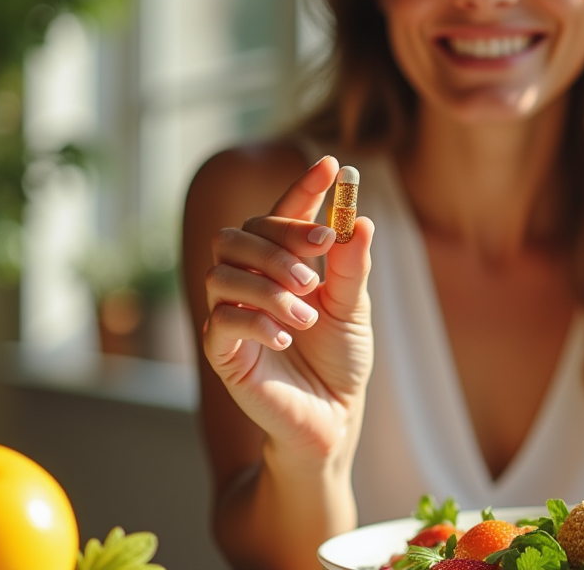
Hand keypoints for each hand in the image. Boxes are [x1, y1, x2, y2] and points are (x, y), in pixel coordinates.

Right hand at [201, 155, 374, 464]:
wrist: (332, 417)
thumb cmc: (340, 358)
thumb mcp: (354, 308)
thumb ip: (352, 267)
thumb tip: (361, 220)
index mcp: (284, 262)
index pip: (283, 211)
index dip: (304, 187)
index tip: (332, 166)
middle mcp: (250, 280)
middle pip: (239, 234)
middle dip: (279, 240)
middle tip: (317, 260)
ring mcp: (231, 314)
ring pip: (222, 273)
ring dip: (269, 286)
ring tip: (306, 315)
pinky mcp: (222, 352)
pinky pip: (221, 321)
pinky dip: (256, 321)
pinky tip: (286, 337)